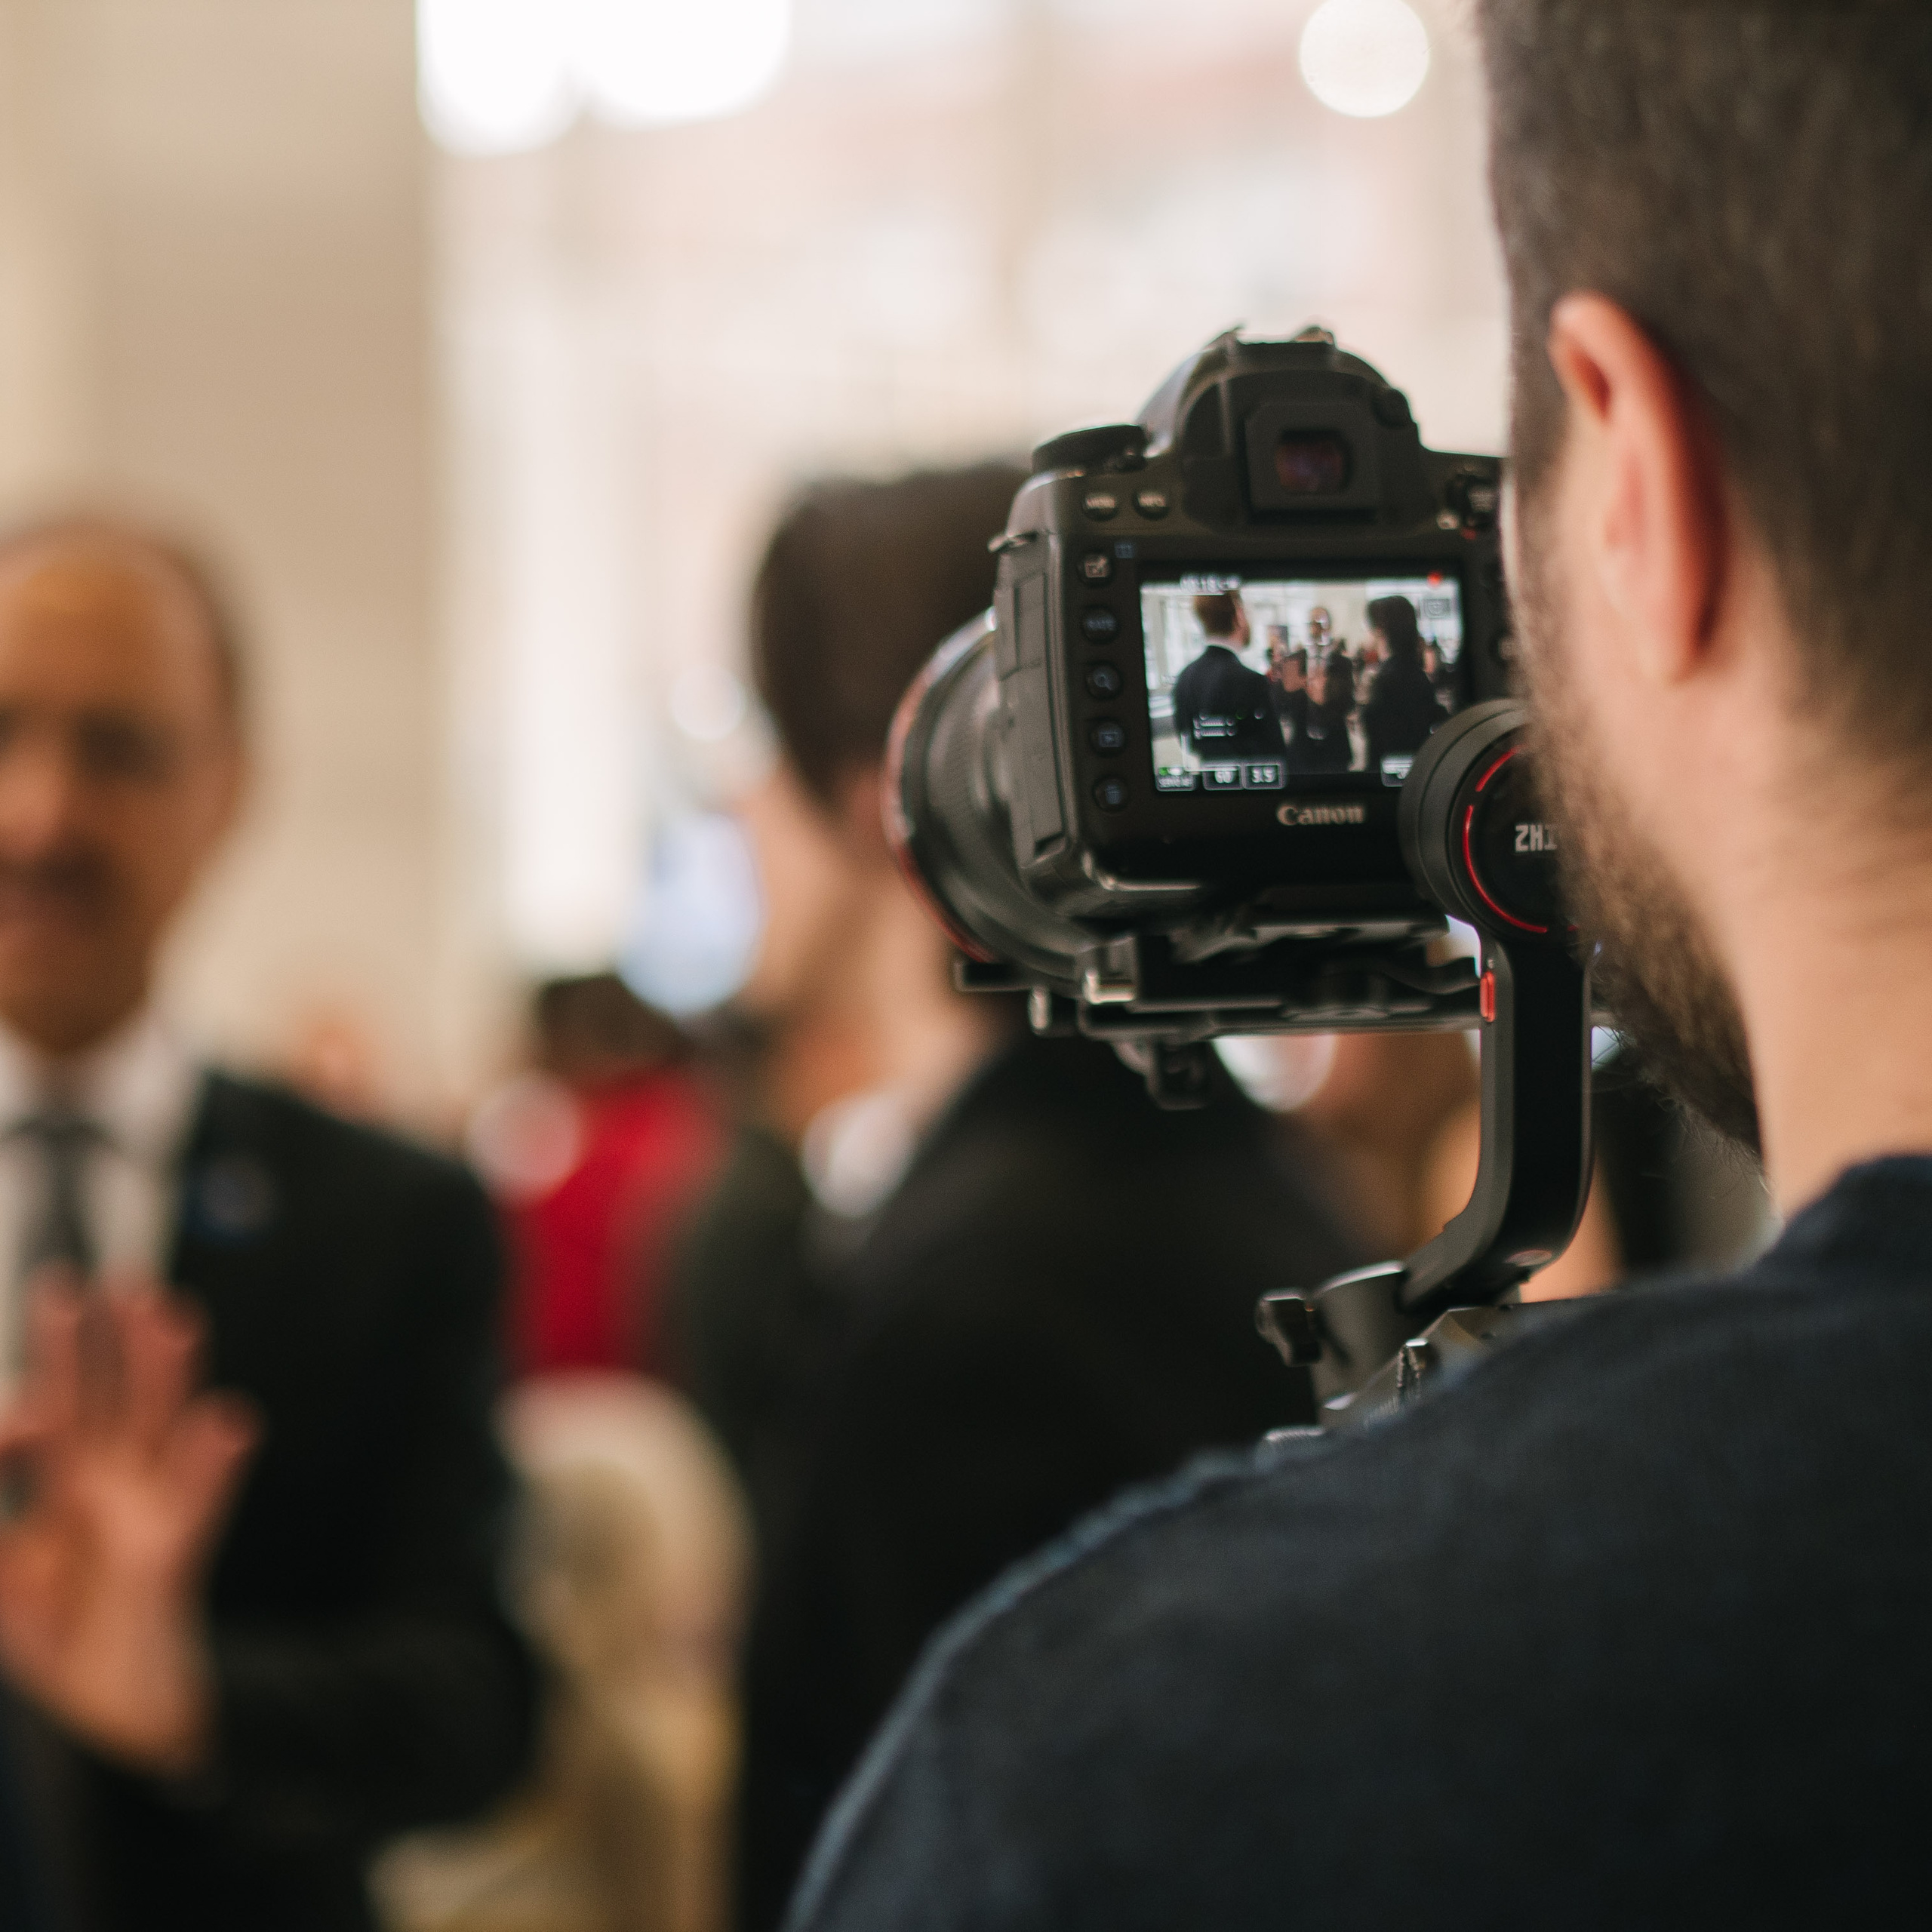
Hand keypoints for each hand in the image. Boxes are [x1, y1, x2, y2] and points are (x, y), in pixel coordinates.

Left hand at [0, 1279, 257, 1777]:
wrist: (110, 1721)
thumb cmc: (59, 1642)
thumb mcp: (4, 1580)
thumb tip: (8, 1428)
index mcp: (65, 1489)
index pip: (48, 1416)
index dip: (31, 1387)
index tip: (12, 1385)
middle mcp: (109, 1491)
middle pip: (103, 1400)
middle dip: (99, 1343)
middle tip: (104, 1279)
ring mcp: (145, 1519)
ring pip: (154, 1429)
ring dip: (164, 1374)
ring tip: (169, 1316)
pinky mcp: (170, 1562)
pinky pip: (196, 1506)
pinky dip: (211, 1465)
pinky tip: (228, 1422)